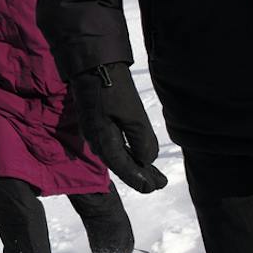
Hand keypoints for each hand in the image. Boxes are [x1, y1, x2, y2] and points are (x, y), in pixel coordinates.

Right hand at [71, 62, 168, 192]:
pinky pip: (113, 144)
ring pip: (117, 154)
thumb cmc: (112, 87)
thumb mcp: (132, 114)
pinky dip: (127, 152)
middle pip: (120, 164)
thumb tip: (147, 160)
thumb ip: (141, 139)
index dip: (140, 180)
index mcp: (104, 141)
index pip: (124, 168)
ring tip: (152, 173)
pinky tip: (135, 153)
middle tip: (159, 184)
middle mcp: (97, 140)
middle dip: (140, 175)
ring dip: (135, 164)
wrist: (92, 63)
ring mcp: (95, 131)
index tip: (155, 188)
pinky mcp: (97, 121)